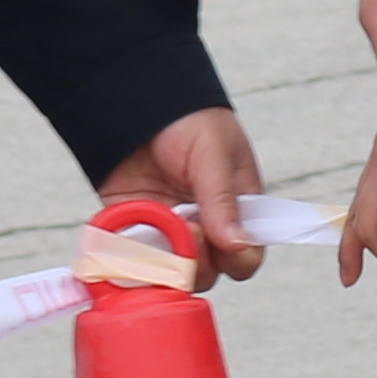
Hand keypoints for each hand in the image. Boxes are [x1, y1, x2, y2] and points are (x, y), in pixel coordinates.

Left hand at [91, 106, 266, 282]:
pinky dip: (131, 256)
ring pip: (169, 274)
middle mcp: (204, 230)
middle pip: (206, 274)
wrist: (137, 103)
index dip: (235, 258)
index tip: (220, 239)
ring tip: (157, 226)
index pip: (245, 257)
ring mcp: (168, 234)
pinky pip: (133, 260)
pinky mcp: (134, 232)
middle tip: (186, 228)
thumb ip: (223, 200)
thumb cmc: (188, 121)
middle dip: (196, 260)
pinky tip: (131, 235)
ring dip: (163, 260)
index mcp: (236, 213)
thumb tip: (237, 243)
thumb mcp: (214, 154)